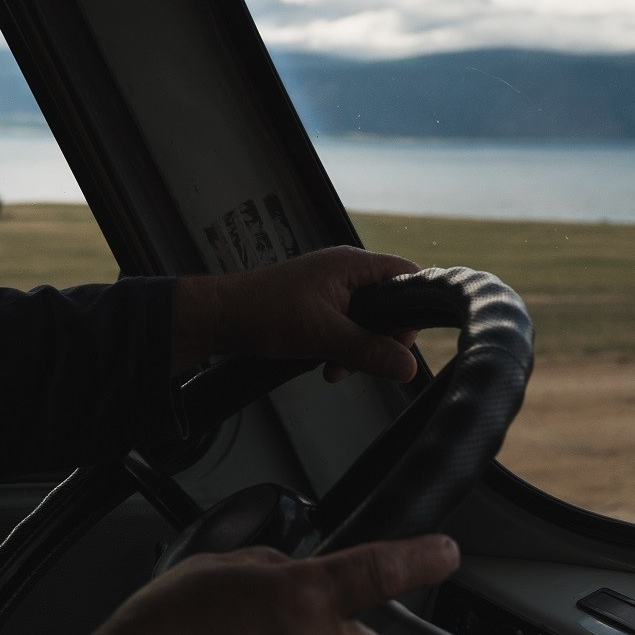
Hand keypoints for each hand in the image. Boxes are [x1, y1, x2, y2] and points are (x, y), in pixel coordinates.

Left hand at [171, 246, 419, 380]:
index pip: (406, 275)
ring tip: (337, 369)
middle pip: (388, 303)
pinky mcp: (317, 304)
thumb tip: (409, 367)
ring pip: (365, 320)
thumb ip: (369, 350)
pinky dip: (341, 347)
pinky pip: (345, 326)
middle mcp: (345, 271)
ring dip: (358, 348)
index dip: (414, 307)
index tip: (403, 341)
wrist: (220, 316)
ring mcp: (330, 287)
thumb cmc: (266, 313)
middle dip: (380, 338)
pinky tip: (326, 366)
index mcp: (352, 265)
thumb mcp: (324, 336)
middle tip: (367, 361)